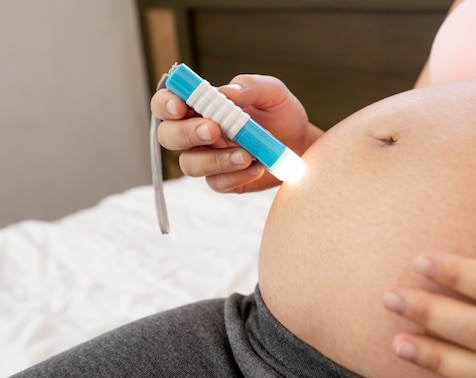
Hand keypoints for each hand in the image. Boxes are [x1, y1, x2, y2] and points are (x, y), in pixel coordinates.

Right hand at [151, 74, 321, 192]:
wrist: (302, 144)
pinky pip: (216, 183)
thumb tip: (228, 91)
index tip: (180, 106)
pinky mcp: (224, 180)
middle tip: (214, 130)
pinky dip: (235, 176)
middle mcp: (197, 133)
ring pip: (190, 164)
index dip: (165, 104)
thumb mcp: (273, 93)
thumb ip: (251, 86)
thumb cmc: (281, 114)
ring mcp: (208, 159)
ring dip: (215, 160)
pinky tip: (256, 168)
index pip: (167, 103)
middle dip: (187, 133)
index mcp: (201, 105)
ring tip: (247, 155)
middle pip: (168, 136)